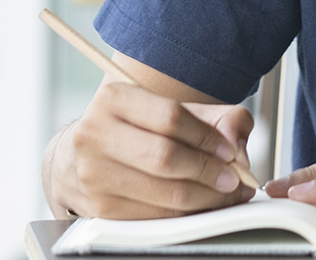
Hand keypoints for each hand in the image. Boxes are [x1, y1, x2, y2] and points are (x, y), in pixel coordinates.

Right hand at [46, 78, 256, 218]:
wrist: (79, 158)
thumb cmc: (134, 131)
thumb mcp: (169, 110)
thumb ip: (215, 119)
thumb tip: (237, 149)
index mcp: (114, 98)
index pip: (171, 117)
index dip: (208, 138)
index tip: (230, 152)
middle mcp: (95, 133)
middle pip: (166, 157)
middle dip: (209, 172)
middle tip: (233, 179)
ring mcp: (93, 173)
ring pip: (164, 193)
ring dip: (205, 198)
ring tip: (224, 194)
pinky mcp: (99, 208)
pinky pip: (155, 217)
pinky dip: (185, 214)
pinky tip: (199, 205)